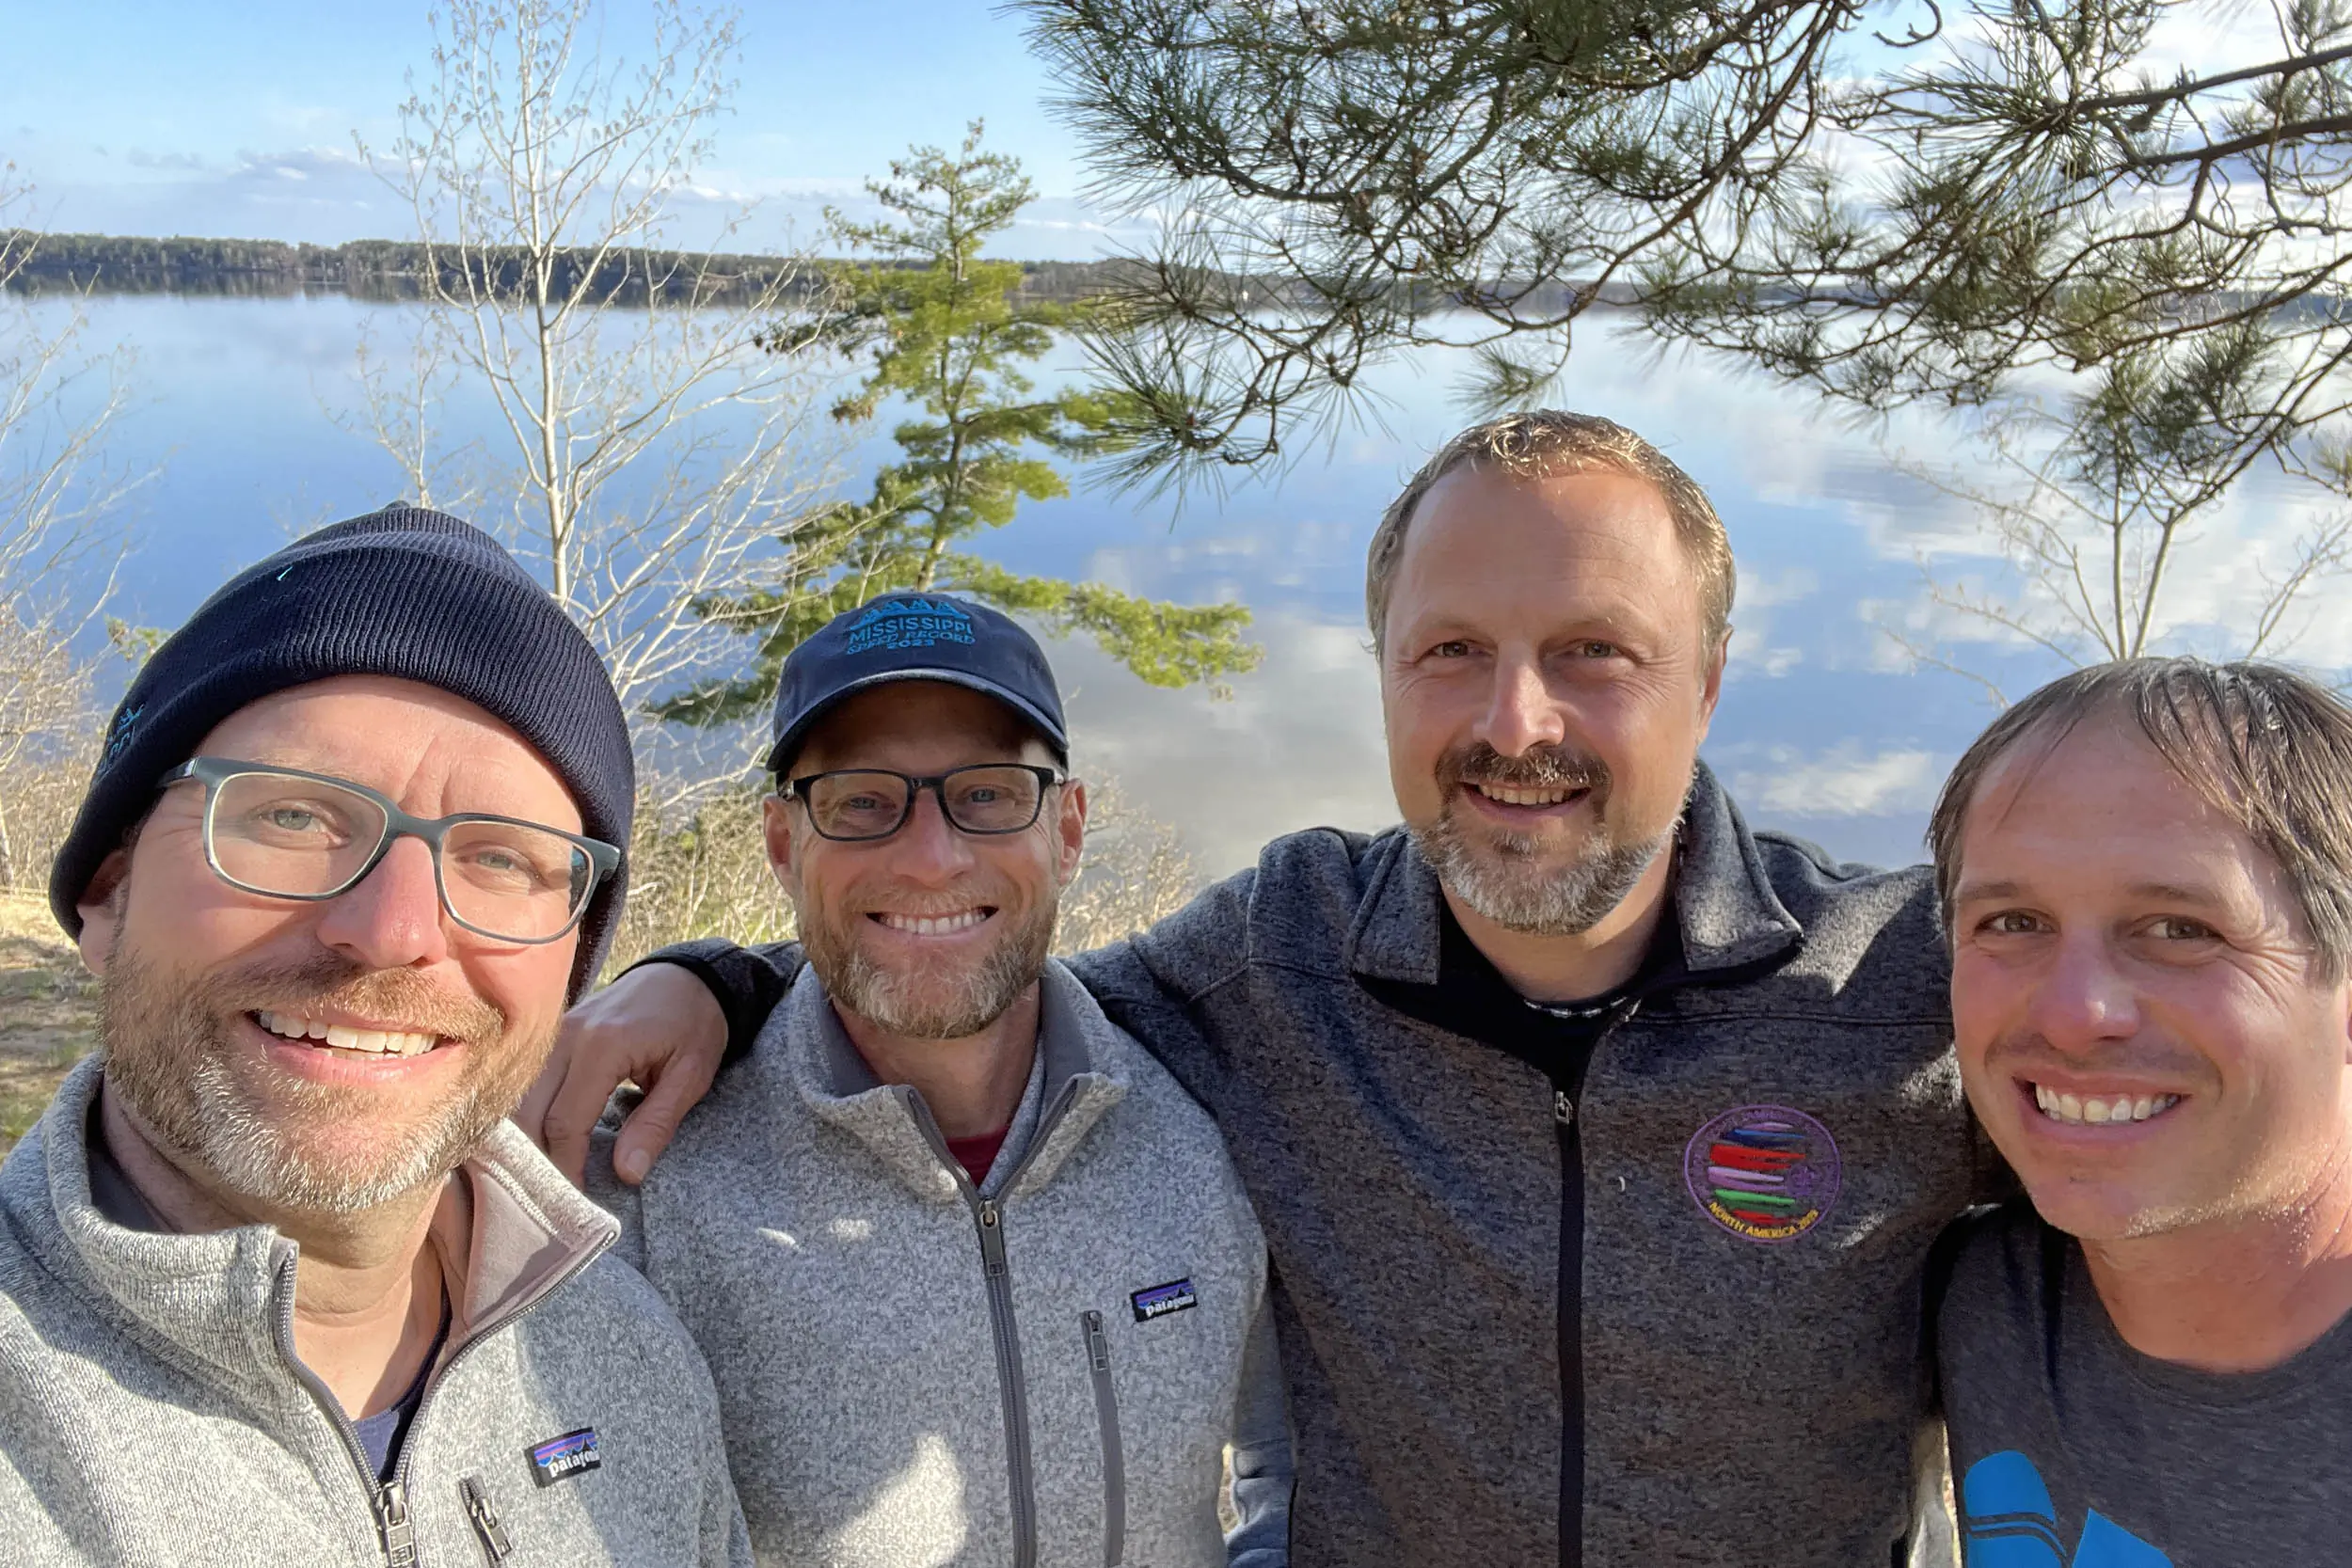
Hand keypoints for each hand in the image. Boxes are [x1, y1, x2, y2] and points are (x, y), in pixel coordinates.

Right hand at [517, 962, 728, 1185]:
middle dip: (533, 1160)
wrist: (684, 975)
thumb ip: (656, 1124)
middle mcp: (566, 1037)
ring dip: (521, 1141)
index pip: (565, 1121)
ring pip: (516, 1100)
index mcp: (603, 1046)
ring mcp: (552, 1034)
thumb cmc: (694, 1024)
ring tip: (537, 1180)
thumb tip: (627, 1175)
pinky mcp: (549, 1038)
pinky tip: (531, 1147)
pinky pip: (523, 1085)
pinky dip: (523, 1118)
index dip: (565, 1167)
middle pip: (526, 1113)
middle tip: (548, 1201)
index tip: (573, 1204)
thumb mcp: (691, 1075)